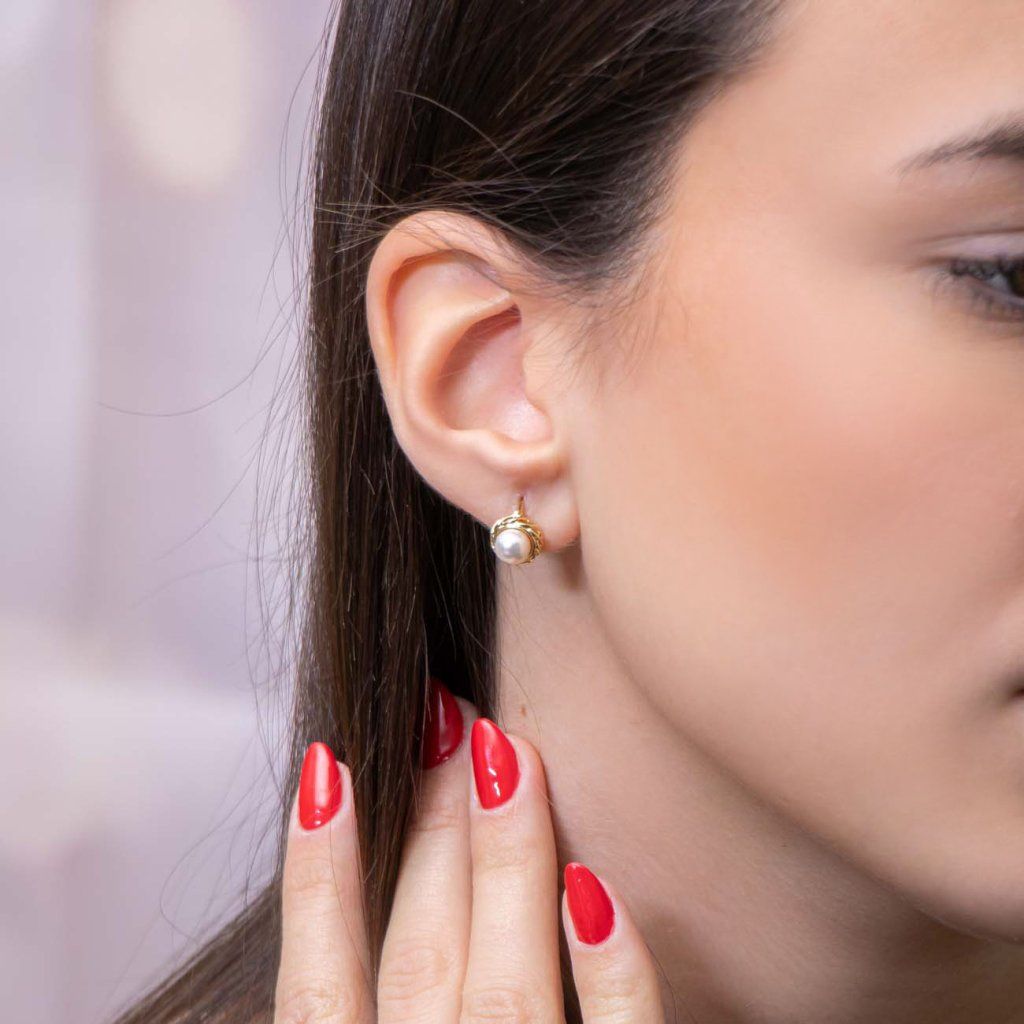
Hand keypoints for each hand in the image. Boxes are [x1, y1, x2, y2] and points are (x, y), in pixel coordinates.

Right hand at [272, 679, 665, 1021]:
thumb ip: (362, 1012)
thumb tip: (357, 914)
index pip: (317, 992)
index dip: (316, 877)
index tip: (326, 766)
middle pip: (418, 958)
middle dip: (426, 829)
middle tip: (441, 717)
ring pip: (503, 987)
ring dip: (503, 860)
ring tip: (503, 750)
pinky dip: (607, 973)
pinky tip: (594, 885)